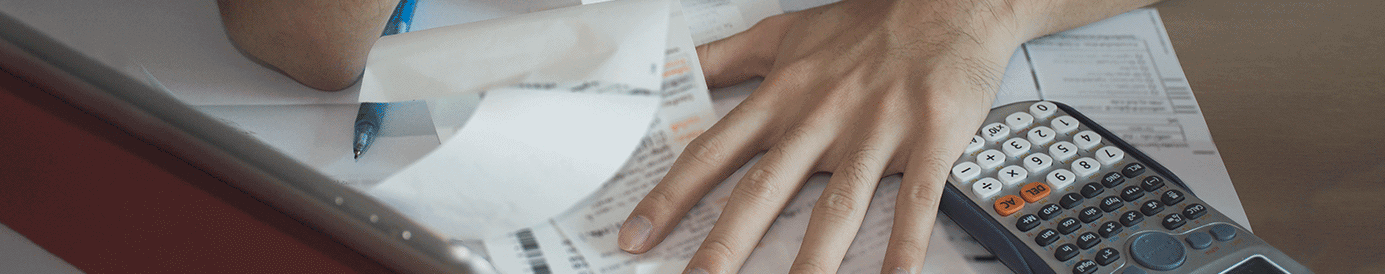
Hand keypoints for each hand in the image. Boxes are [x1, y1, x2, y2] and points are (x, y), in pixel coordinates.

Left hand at [619, 0, 1026, 272]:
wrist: (946, 1)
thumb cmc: (865, 22)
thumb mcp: (781, 34)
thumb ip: (725, 58)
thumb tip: (674, 72)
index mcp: (781, 97)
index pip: (712, 153)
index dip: (670, 196)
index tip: (637, 235)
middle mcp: (820, 118)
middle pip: (763, 189)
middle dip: (726, 243)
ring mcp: (875, 130)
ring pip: (836, 205)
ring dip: (813, 259)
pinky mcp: (929, 137)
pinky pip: (916, 200)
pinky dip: (906, 243)